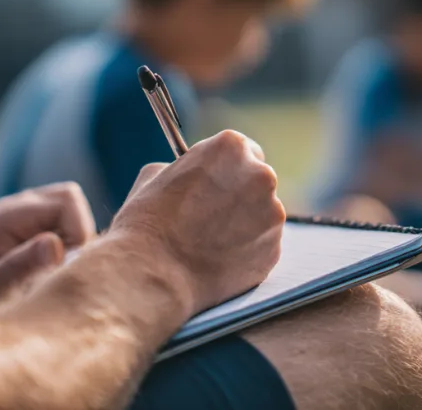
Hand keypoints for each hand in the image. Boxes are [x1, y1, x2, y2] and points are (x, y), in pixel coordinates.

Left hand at [0, 182, 96, 311]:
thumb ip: (22, 266)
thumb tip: (57, 246)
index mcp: (10, 215)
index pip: (68, 203)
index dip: (78, 232)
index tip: (65, 264)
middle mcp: (17, 207)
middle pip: (70, 197)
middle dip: (78, 230)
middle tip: (61, 265)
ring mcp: (20, 214)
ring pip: (67, 209)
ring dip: (71, 237)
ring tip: (51, 268)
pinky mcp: (23, 227)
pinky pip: (57, 222)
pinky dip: (62, 242)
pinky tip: (44, 268)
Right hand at [111, 130, 284, 313]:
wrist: (153, 274)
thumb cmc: (147, 222)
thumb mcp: (155, 176)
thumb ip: (186, 168)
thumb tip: (194, 175)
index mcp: (231, 148)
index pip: (245, 150)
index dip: (230, 169)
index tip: (221, 182)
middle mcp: (260, 176)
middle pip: (258, 182)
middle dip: (241, 195)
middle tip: (214, 215)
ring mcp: (272, 214)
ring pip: (263, 215)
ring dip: (245, 225)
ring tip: (210, 243)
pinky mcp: (274, 249)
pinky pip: (263, 246)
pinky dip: (247, 252)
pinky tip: (219, 261)